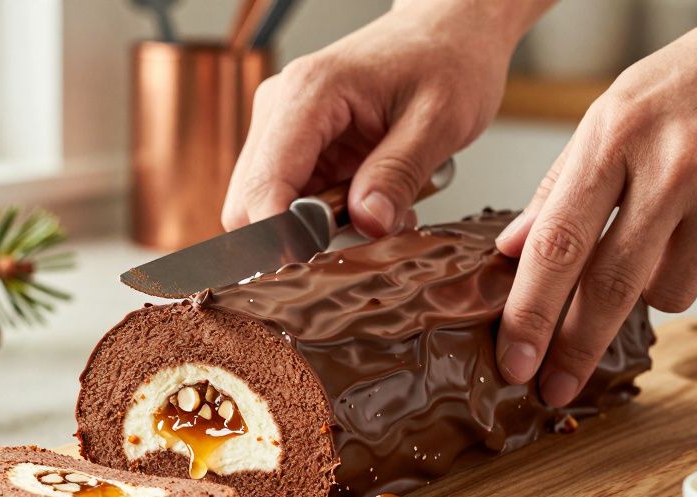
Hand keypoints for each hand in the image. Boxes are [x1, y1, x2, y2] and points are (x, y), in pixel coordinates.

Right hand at [222, 0, 550, 237]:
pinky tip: (363, 206)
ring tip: (372, 217)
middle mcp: (280, 108)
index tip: (320, 267)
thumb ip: (399, 173)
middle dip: (294, 239)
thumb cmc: (447, 59)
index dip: (282, 239)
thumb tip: (368, 225)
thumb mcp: (440, 120)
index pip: (263, 187)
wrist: (449, 30)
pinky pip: (286, 200)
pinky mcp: (294, 144)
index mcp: (308, 93)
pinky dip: (319, 219)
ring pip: (262, 209)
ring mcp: (281, 127)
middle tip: (359, 243)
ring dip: (309, 231)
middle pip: (247, 206)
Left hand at [495, 0, 696, 406]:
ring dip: (652, 289)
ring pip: (669, 295)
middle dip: (574, 349)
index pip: (558, 243)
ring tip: (667, 233)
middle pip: (609, 288)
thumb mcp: (614, 110)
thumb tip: (511, 249)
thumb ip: (561, 184)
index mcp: (616, 136)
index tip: (512, 359)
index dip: (530, 313)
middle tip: (553, 388)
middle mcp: (673, 166)